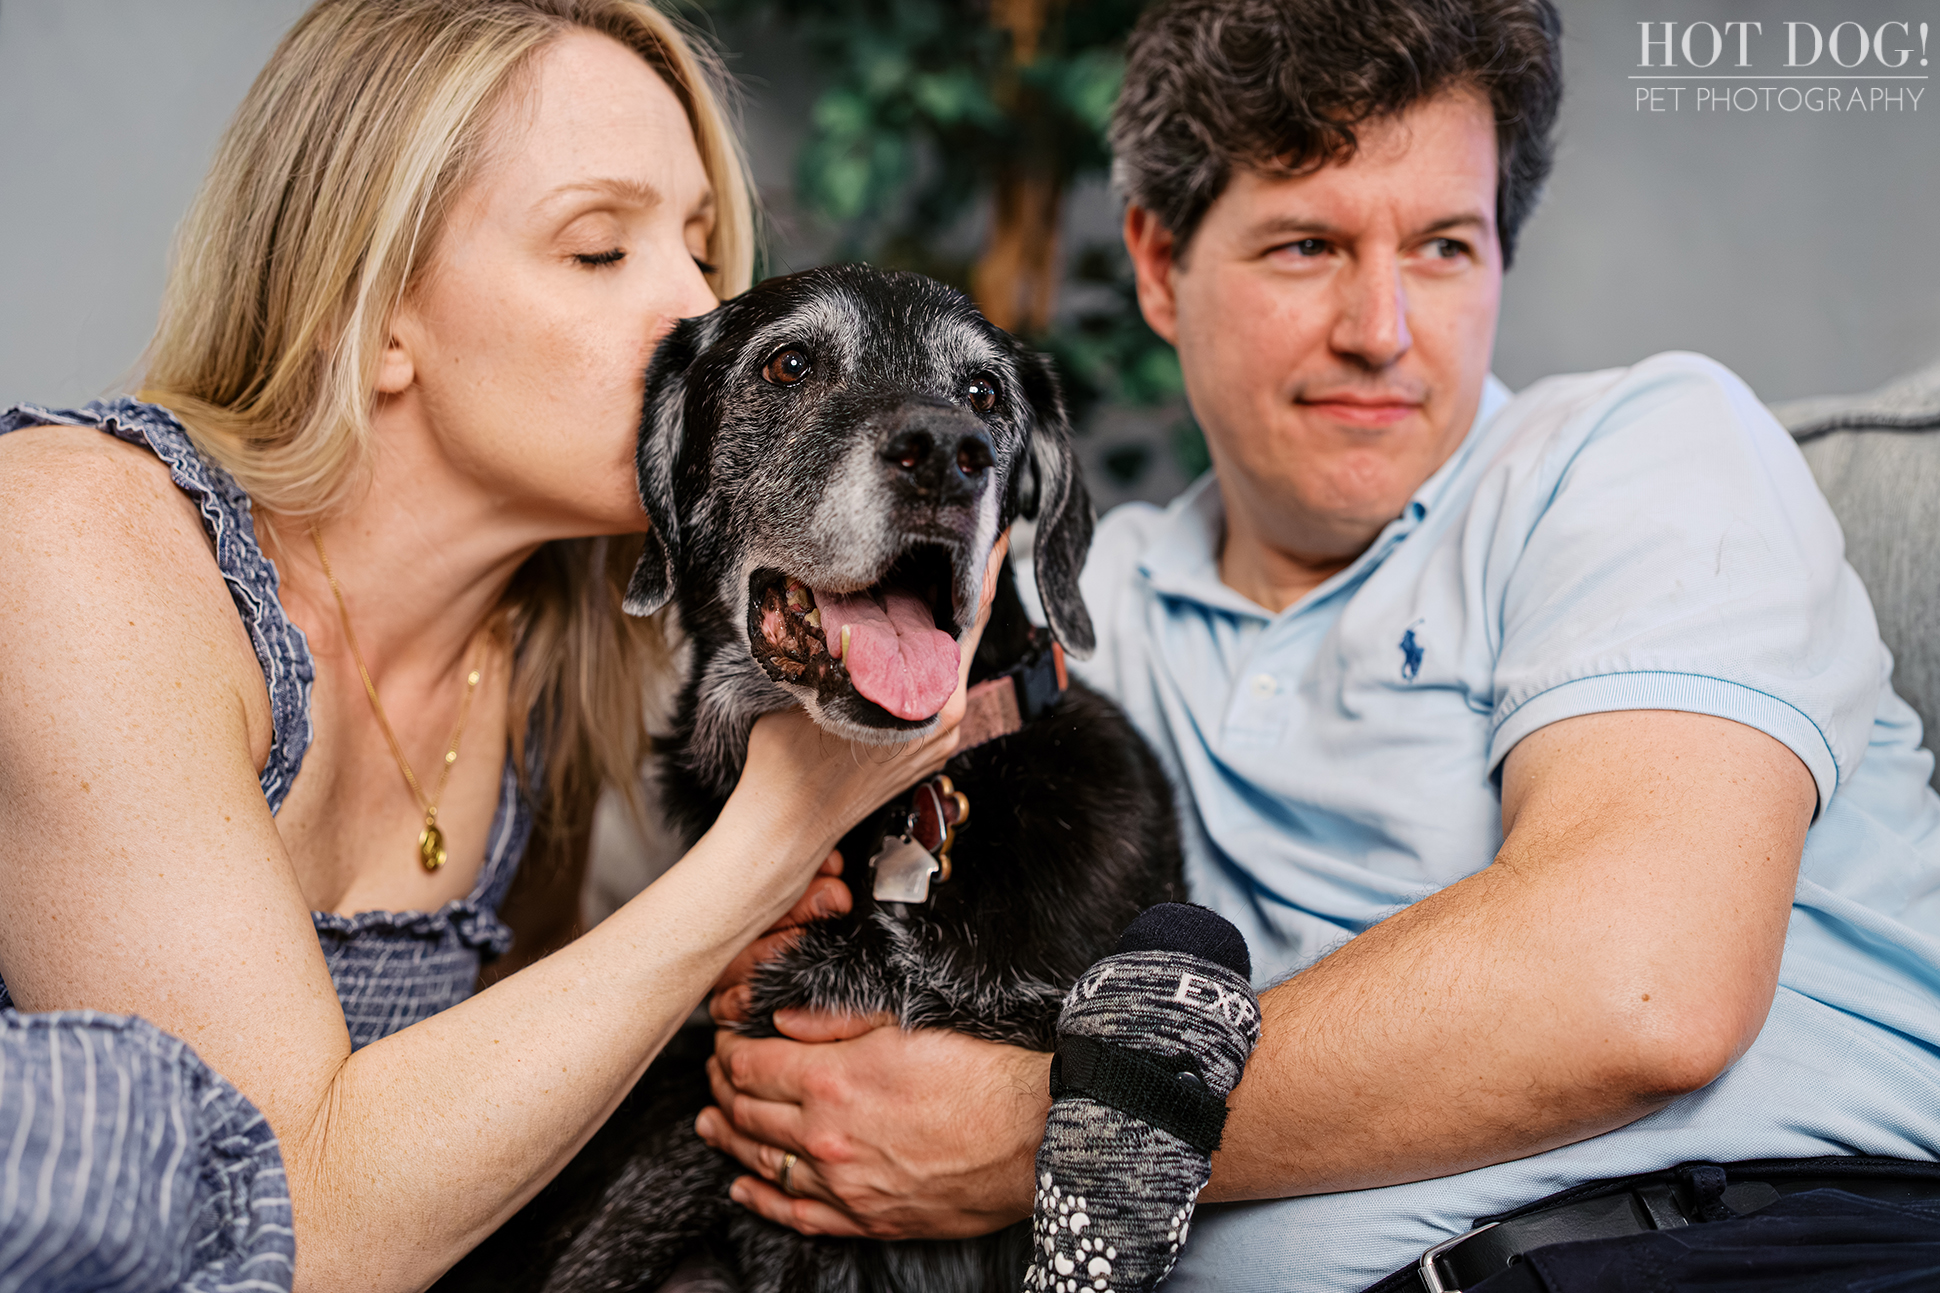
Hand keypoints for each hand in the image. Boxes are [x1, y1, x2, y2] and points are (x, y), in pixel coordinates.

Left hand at [695, 1011, 1049, 1238]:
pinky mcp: (867, 1218)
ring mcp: (844, 1185)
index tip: (725, 1038)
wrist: (1035, 1136)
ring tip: (710, 1122)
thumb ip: (837, 1019)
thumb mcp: (909, 1023)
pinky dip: (762, 1199)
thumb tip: (783, 1020)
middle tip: (715, 1071)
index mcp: (832, 1080)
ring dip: (729, 1139)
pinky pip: (797, 1214)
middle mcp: (827, 1137)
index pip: (751, 1064)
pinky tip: (744, 1187)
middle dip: (722, 1087)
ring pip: (762, 1163)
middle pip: (747, 1112)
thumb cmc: (983, 1075)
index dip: (728, 1048)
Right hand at [709, 532, 1012, 1017]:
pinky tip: (904, 621)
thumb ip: (841, 639)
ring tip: (928, 565)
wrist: (784, 829)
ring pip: (949, 657)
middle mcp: (949, 715)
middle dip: (960, 583)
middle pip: (965, 633)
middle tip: (959, 528)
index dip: (984, 569)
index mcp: (936, 698)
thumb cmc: (789, 760)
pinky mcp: (924, 742)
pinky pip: (935, 680)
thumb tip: (847, 590)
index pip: (971, 618)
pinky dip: (925, 648)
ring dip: (939, 615)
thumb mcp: (811, 682)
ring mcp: (939, 732)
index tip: (995, 527)